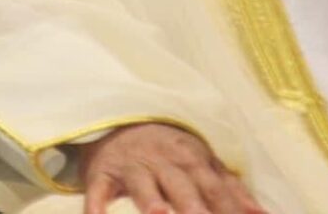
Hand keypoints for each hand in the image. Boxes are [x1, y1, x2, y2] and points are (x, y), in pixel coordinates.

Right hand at [79, 123, 265, 213]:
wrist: (120, 121)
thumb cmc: (170, 152)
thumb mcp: (203, 163)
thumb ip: (232, 190)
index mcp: (192, 159)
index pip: (215, 188)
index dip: (228, 209)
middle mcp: (163, 161)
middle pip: (181, 186)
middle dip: (194, 208)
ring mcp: (131, 167)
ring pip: (142, 185)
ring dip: (150, 200)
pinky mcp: (102, 173)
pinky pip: (97, 189)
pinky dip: (95, 204)